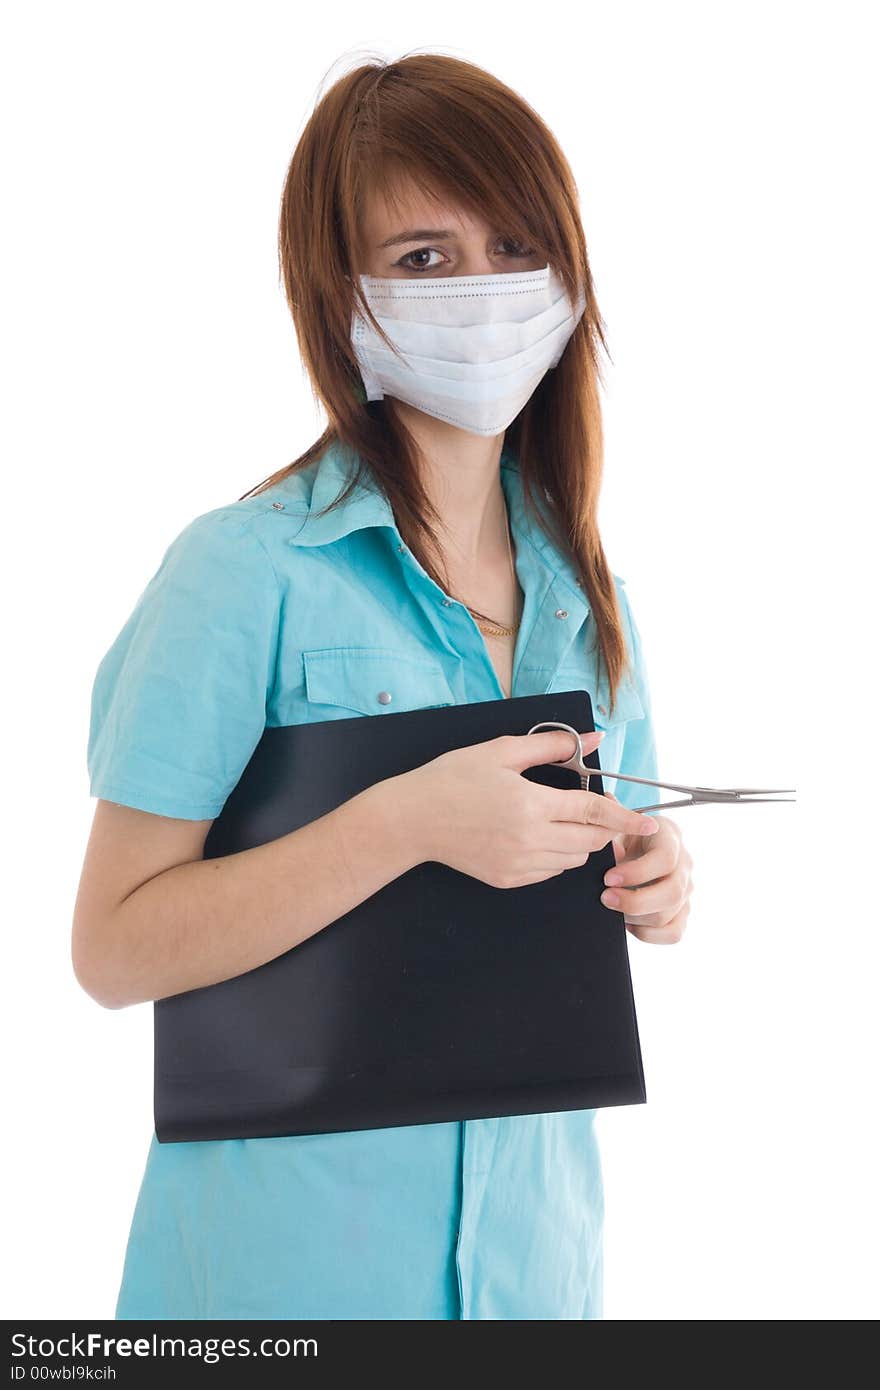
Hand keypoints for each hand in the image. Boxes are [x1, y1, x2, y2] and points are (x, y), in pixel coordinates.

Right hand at [400, 729, 660, 889]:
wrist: (412, 819)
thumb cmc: (452, 779)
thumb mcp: (500, 751)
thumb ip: (551, 746)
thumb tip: (592, 738)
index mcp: (531, 805)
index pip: (593, 813)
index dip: (624, 816)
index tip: (648, 821)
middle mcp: (530, 840)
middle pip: (590, 841)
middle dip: (604, 827)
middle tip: (597, 808)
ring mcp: (518, 865)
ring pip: (572, 860)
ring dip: (580, 842)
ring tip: (562, 819)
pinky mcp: (507, 879)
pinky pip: (549, 872)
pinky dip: (556, 856)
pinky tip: (539, 836)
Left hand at [599, 791, 693, 943]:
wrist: (630, 848)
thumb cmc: (621, 835)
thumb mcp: (615, 823)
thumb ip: (610, 823)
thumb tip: (609, 832)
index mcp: (670, 837)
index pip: (665, 859)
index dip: (637, 872)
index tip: (607, 877)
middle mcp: (684, 864)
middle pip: (672, 892)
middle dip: (635, 900)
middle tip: (605, 898)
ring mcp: (685, 891)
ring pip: (670, 915)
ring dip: (636, 917)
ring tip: (612, 907)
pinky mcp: (681, 913)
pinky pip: (674, 933)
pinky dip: (648, 933)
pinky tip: (629, 922)